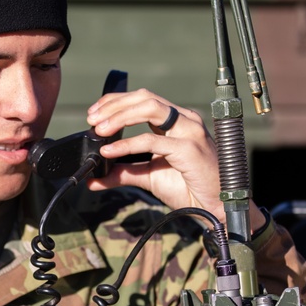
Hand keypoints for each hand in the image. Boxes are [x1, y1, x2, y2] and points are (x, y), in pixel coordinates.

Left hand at [85, 88, 265, 231]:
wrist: (213, 208)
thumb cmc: (188, 188)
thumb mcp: (148, 177)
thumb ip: (123, 173)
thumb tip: (94, 177)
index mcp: (176, 121)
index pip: (143, 98)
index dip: (116, 101)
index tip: (93, 114)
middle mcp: (184, 120)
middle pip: (145, 97)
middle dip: (114, 105)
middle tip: (92, 120)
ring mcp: (189, 131)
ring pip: (150, 109)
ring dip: (120, 116)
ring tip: (99, 130)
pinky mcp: (189, 148)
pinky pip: (152, 141)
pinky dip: (127, 144)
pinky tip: (109, 151)